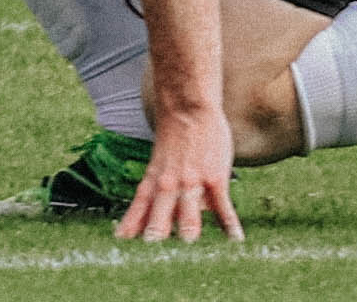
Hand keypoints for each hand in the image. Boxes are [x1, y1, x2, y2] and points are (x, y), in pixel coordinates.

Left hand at [118, 105, 241, 243]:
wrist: (188, 107)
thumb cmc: (175, 137)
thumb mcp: (159, 163)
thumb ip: (158, 188)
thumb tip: (161, 214)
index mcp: (154, 179)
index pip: (139, 204)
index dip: (130, 222)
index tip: (120, 241)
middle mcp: (169, 183)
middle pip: (159, 210)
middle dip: (155, 229)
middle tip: (151, 247)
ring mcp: (192, 180)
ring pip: (188, 207)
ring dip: (187, 224)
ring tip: (187, 241)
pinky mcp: (214, 177)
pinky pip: (223, 205)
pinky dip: (229, 222)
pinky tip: (235, 239)